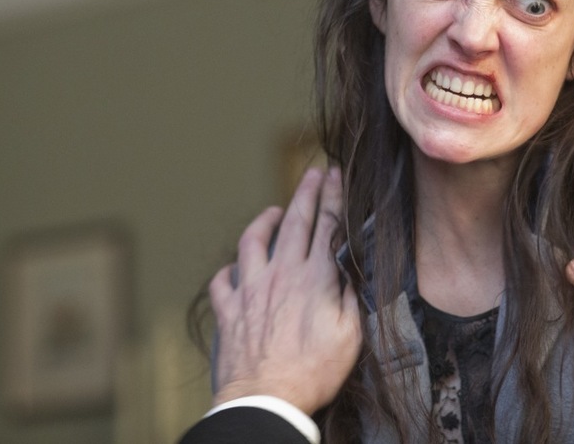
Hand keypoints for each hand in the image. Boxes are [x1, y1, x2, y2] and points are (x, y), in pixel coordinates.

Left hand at [209, 167, 360, 413]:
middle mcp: (281, 275)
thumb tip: (351, 265)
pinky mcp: (228, 310)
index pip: (327, 225)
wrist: (265, 400)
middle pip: (295, 221)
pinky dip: (229, 270)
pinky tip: (235, 268)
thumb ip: (350, 295)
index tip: (335, 174)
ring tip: (274, 211)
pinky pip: (223, 280)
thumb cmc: (314, 373)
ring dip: (265, 221)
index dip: (333, 196)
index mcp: (314, 278)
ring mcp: (250, 290)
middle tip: (313, 173)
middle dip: (306, 192)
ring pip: (253, 241)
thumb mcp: (351, 335)